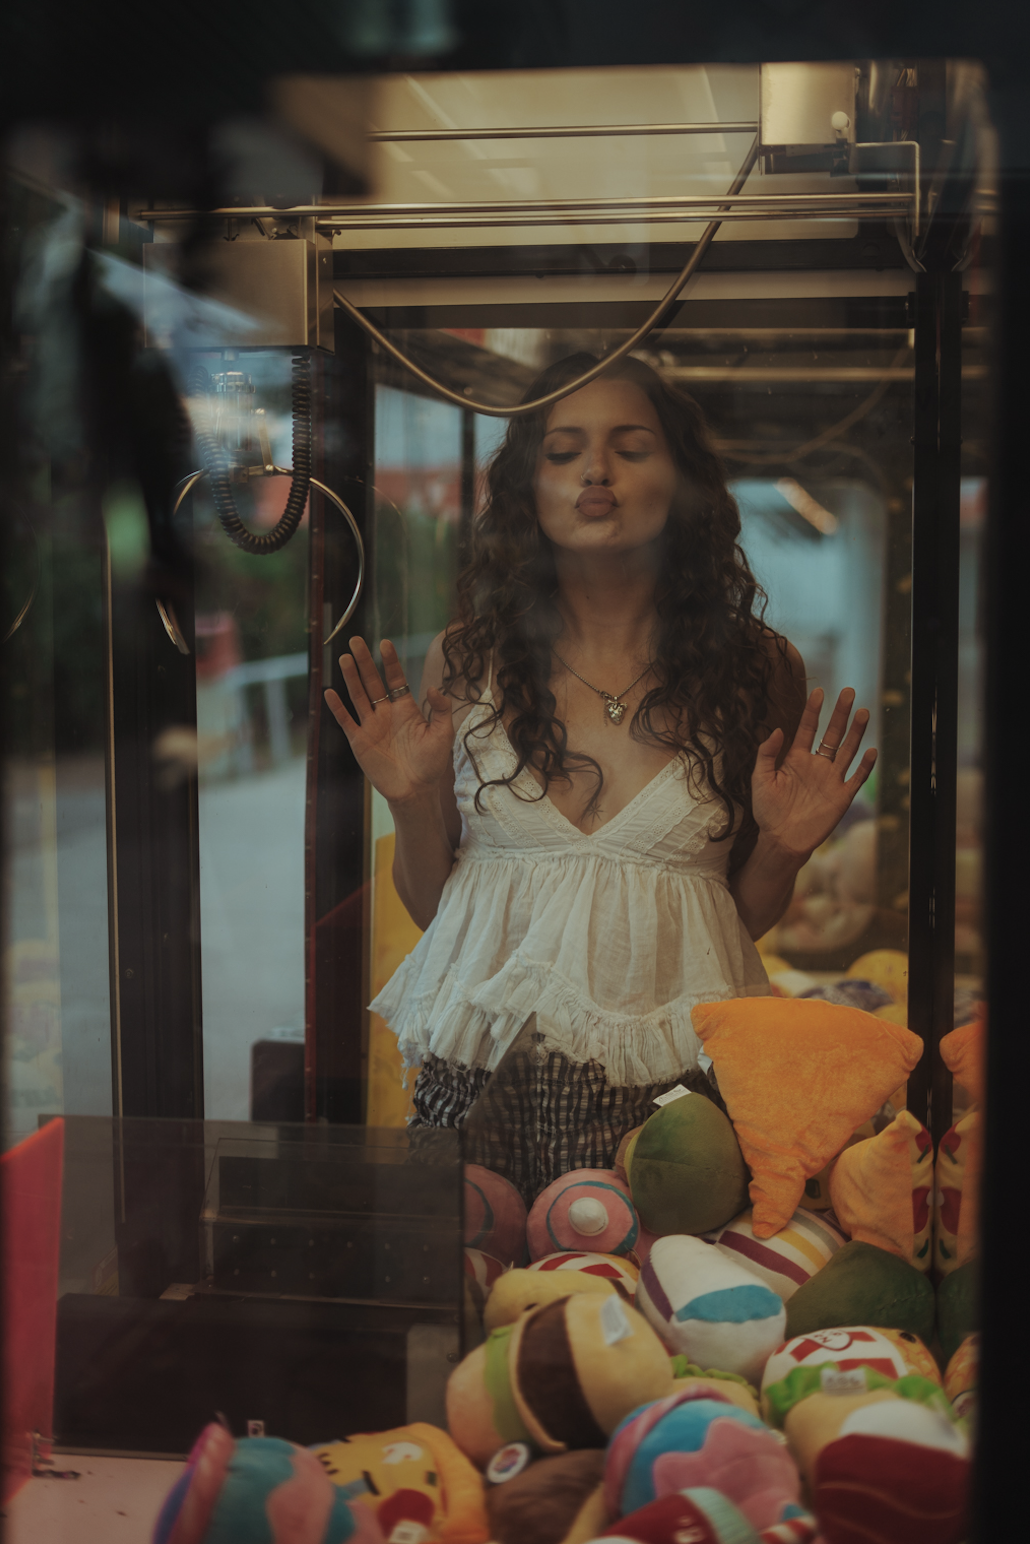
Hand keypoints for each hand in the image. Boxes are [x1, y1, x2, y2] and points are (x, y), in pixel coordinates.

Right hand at [324, 637, 454, 806]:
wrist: (415, 791)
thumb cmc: (430, 764)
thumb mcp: (442, 734)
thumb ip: (440, 710)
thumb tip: (433, 688)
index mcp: (405, 709)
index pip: (395, 679)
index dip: (390, 661)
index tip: (385, 643)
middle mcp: (386, 714)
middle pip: (372, 682)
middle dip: (364, 661)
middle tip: (356, 640)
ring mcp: (371, 726)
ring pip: (358, 696)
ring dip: (351, 677)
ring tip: (345, 658)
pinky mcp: (359, 741)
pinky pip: (346, 720)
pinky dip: (337, 707)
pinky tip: (330, 691)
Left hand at [751, 687, 876, 860]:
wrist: (781, 841)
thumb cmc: (767, 811)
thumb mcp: (761, 779)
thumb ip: (767, 754)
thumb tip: (778, 729)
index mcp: (797, 759)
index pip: (808, 729)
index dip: (813, 710)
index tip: (819, 691)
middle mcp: (817, 765)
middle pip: (832, 734)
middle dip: (841, 713)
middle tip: (849, 692)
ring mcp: (831, 780)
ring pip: (847, 751)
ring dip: (856, 732)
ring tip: (863, 712)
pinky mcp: (842, 797)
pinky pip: (856, 778)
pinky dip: (865, 765)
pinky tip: (870, 750)